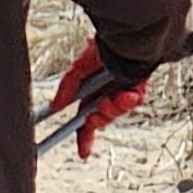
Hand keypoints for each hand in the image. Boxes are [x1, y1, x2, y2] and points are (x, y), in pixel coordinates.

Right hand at [45, 41, 148, 158]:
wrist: (126, 40)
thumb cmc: (104, 48)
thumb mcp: (78, 68)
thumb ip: (67, 88)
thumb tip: (55, 106)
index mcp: (90, 91)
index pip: (85, 120)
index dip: (84, 138)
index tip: (83, 153)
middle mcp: (106, 94)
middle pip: (100, 121)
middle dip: (97, 123)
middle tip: (92, 120)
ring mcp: (122, 93)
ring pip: (115, 114)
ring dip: (111, 111)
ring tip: (109, 100)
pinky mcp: (137, 89)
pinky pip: (132, 105)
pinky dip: (127, 102)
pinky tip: (125, 94)